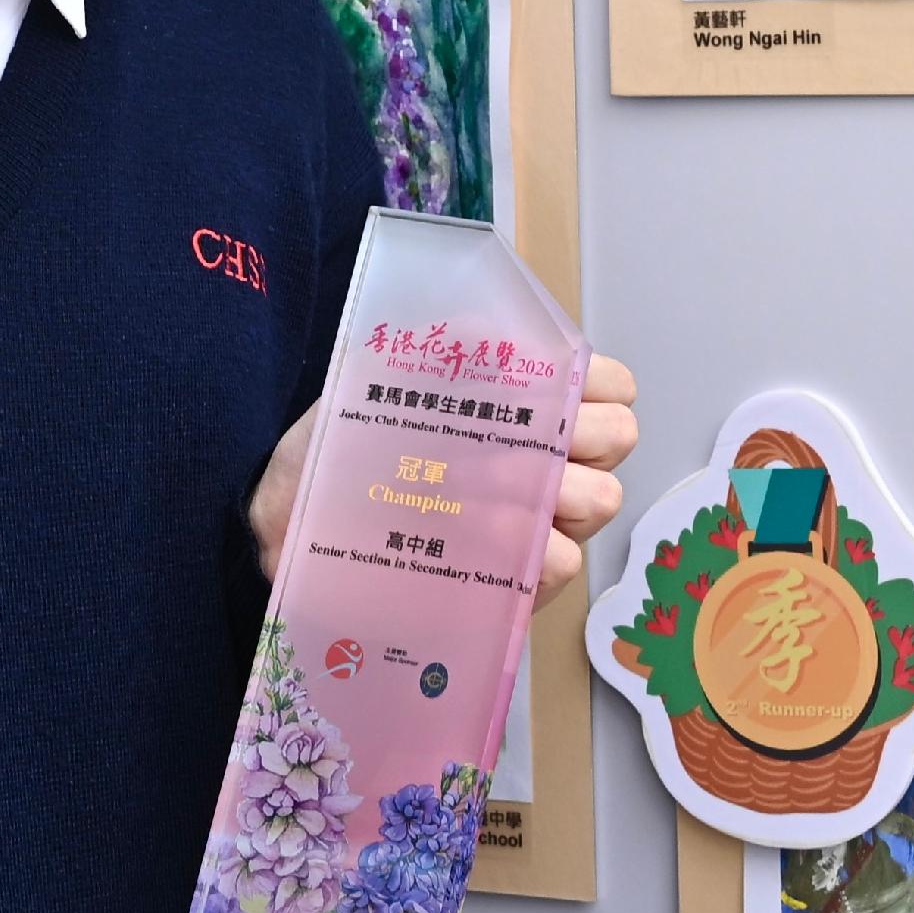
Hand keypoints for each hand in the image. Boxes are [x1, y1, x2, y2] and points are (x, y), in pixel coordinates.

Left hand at [249, 353, 638, 590]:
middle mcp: (550, 465)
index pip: (612, 385)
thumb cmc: (347, 441)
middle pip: (619, 435)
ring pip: (602, 496)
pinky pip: (564, 560)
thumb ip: (439, 345)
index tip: (559, 382)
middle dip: (584, 429)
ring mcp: (541, 526)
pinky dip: (531, 542)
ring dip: (560, 484)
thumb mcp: (382, 372)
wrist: (294, 514)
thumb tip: (485, 329)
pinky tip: (481, 534)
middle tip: (534, 434)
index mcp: (529, 409)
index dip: (598, 381)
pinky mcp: (519, 583)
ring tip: (494, 483)